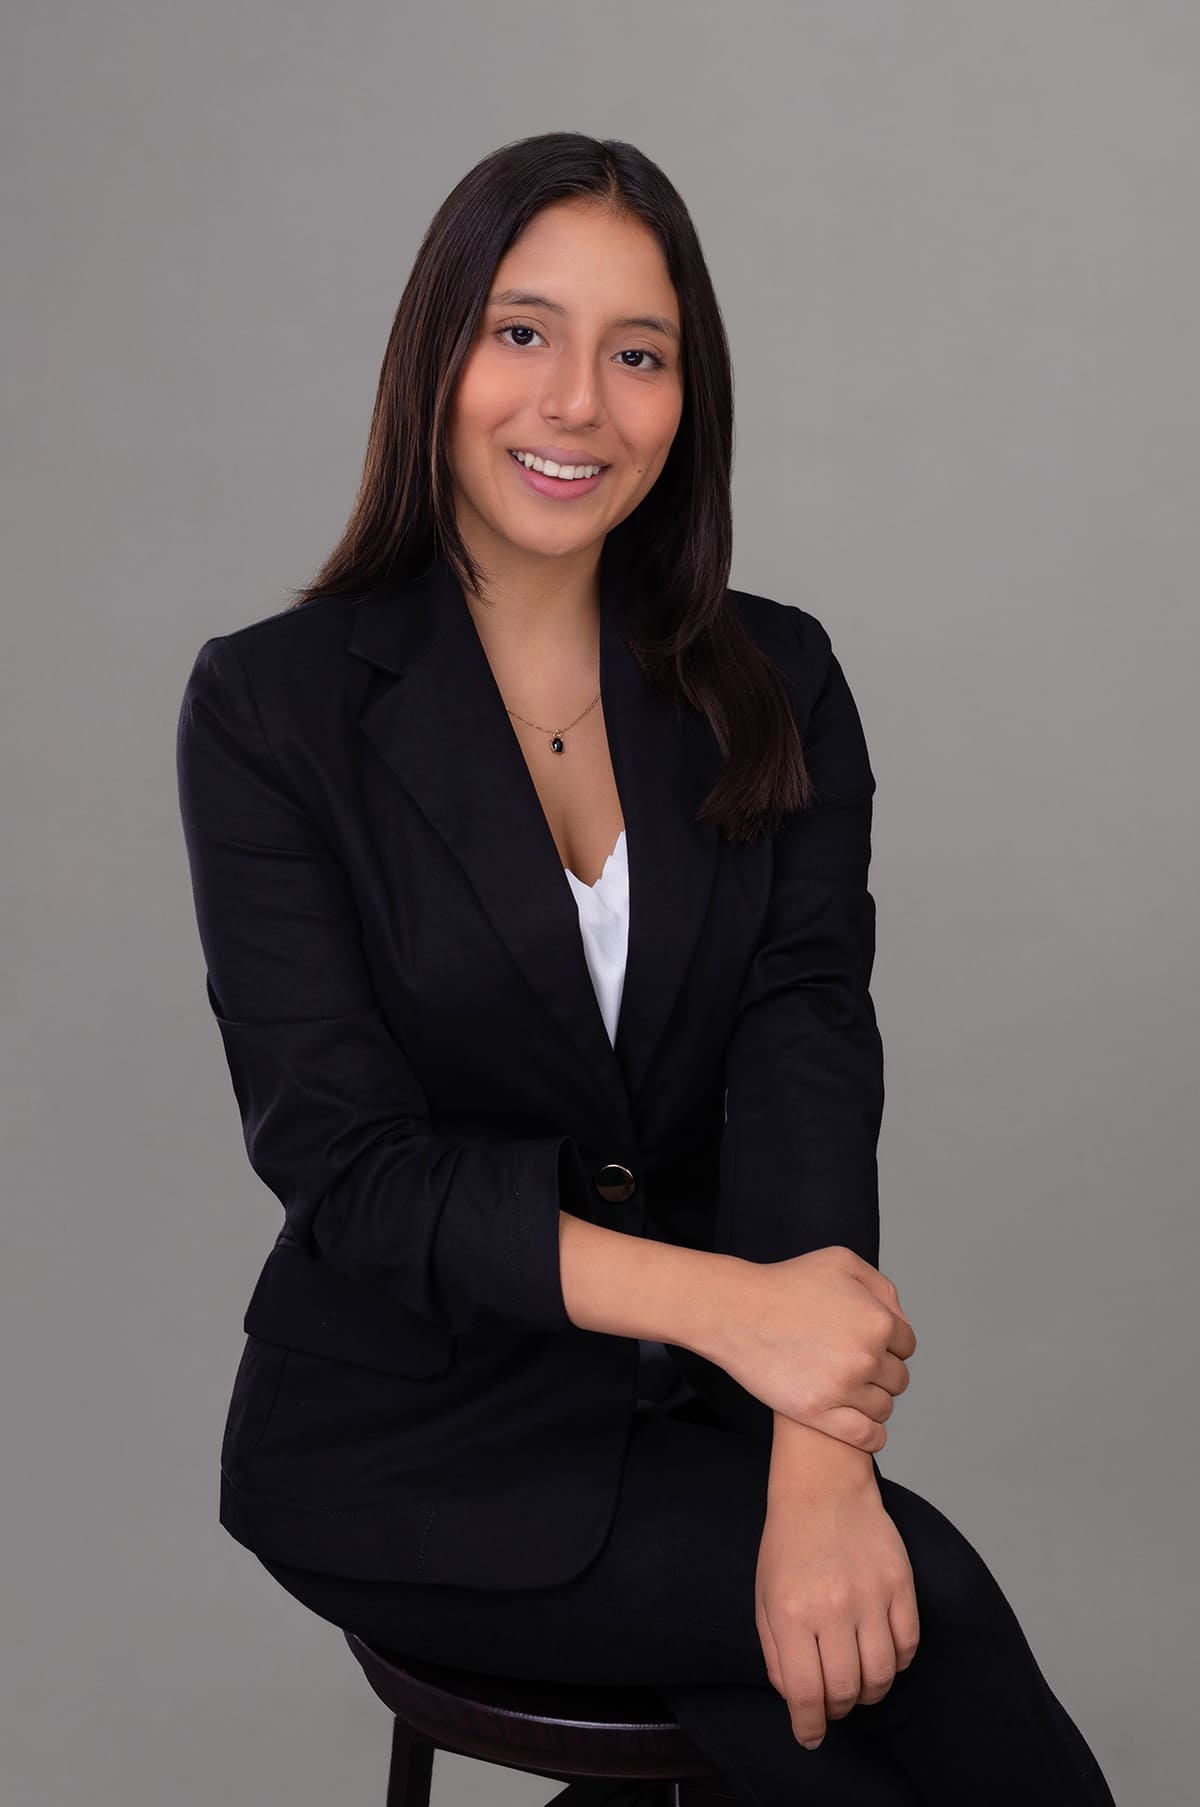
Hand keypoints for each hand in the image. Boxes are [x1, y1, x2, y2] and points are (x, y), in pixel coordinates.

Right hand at [708, 1246, 915, 1451]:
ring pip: (884, 1408)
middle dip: (881, 1372)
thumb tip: (900, 1321)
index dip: (888, 1343)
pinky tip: (860, 1425)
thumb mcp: (841, 1261)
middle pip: (898, 1378)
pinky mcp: (819, 1413)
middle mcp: (866, 1356)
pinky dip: (871, 1435)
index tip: (864, 1342)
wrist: (736, 1311)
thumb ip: (881, 1287)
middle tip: (851, 1364)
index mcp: (878, 1321)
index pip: (906, 1345)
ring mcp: (843, 1388)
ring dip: (872, 1401)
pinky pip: (868, 1437)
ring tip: (847, 1389)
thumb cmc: (786, 1283)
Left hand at [755, 1466, 920, 1747]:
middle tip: (832, 1703)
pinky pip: (908, 1646)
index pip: (805, 1693)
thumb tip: (798, 1700)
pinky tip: (879, 1652)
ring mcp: (871, 1595)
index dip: (808, 1725)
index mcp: (791, 1612)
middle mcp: (832, 1608)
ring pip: (881, 1676)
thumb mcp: (764, 1597)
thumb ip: (776, 1653)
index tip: (810, 1735)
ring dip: (868, 1692)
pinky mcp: (901, 1584)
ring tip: (856, 1681)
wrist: (823, 1486)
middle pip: (846, 1690)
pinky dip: (896, 1662)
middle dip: (838, 1709)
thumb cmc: (789, 1542)